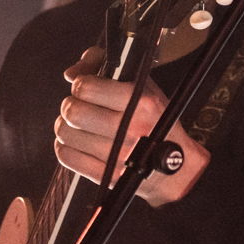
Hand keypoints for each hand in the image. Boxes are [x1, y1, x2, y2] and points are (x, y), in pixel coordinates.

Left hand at [54, 47, 208, 205]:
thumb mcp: (144, 86)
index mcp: (141, 103)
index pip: (86, 87)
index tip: (86, 87)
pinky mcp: (106, 176)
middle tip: (78, 105)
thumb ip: (105, 66)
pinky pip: (67, 157)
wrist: (177, 166)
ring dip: (65, 125)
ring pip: (65, 133)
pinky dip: (65, 146)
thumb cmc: (158, 121)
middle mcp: (130, 128)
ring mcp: (118, 155)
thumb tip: (71, 74)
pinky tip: (77, 141)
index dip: (81, 84)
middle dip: (70, 105)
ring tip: (78, 124)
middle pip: (73, 111)